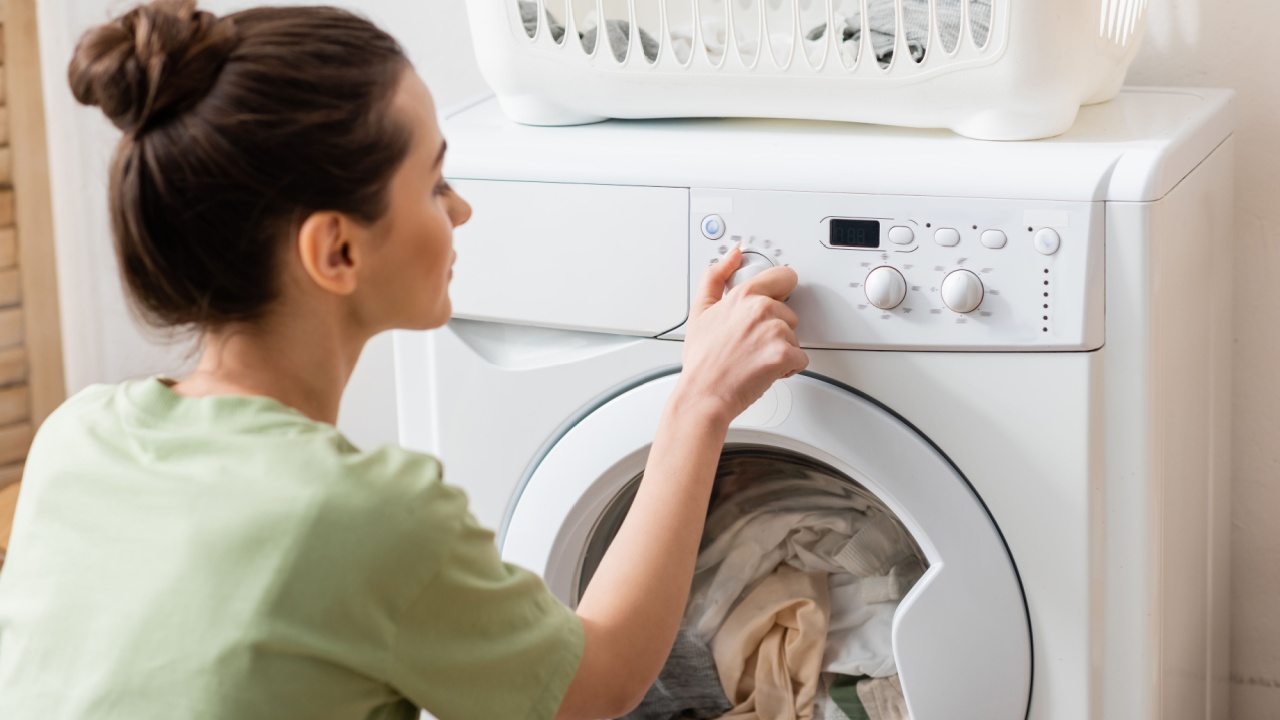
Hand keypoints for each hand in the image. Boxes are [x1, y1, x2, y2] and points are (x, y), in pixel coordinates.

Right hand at [677, 245, 808, 425]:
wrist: (703, 394)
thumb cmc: (702, 359)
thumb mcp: (700, 310)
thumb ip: (716, 276)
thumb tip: (734, 254)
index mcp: (743, 295)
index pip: (783, 276)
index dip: (781, 291)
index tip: (774, 300)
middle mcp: (761, 309)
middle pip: (790, 313)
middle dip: (776, 328)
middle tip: (752, 341)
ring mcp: (774, 332)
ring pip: (795, 336)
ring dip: (781, 349)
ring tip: (755, 357)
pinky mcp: (783, 355)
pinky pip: (801, 359)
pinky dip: (787, 368)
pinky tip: (765, 370)